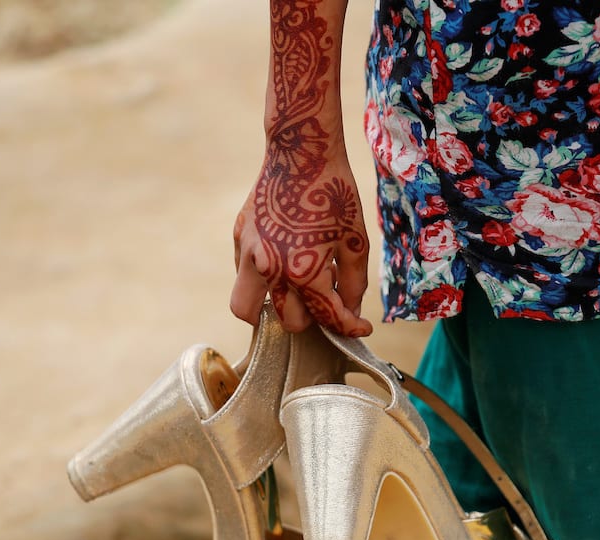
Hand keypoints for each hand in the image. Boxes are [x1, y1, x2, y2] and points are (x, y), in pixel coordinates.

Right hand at [231, 151, 372, 336]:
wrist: (300, 153)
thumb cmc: (333, 194)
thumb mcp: (355, 242)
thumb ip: (354, 284)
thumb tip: (351, 311)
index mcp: (304, 272)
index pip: (327, 317)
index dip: (350, 326)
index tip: (361, 327)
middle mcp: (271, 270)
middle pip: (289, 322)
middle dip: (312, 318)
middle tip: (326, 301)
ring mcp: (248, 255)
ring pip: (248, 309)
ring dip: (272, 310)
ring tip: (293, 297)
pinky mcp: (238, 239)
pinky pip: (243, 277)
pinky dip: (261, 282)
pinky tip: (282, 264)